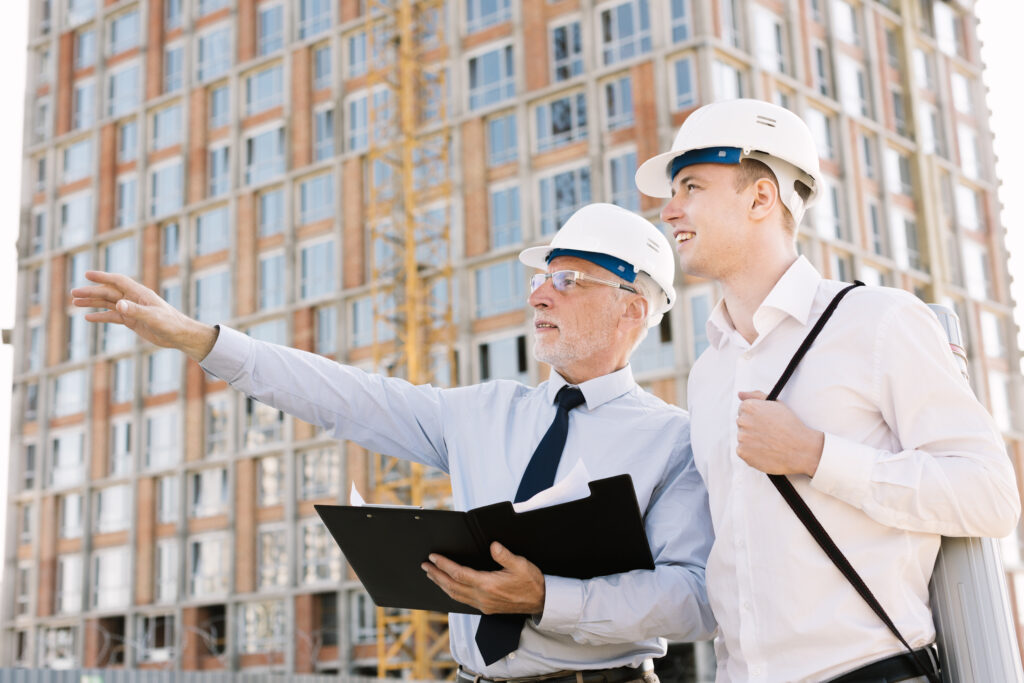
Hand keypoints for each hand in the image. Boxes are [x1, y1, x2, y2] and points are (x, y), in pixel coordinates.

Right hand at [70, 270, 218, 361]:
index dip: (103, 277)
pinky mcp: (132, 320)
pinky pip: (113, 316)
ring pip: (108, 303)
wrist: (180, 335)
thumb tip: (118, 304)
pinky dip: (101, 316)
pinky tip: (88, 318)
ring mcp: (132, 309)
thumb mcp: (152, 317)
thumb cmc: (170, 324)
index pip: (118, 281)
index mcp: (140, 293)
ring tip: (75, 303)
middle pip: (108, 292)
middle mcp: (134, 299)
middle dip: (91, 292)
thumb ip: (135, 311)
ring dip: (93, 302)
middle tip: (73, 293)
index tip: (87, 274)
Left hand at [422, 542, 545, 614]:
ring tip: (432, 575)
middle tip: (425, 566)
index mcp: (488, 585)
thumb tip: (492, 545)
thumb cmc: (532, 582)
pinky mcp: (486, 609)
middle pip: (452, 586)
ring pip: (455, 595)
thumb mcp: (520, 564)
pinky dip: (452, 592)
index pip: (458, 574)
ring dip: (441, 584)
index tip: (433, 557)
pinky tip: (449, 587)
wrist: (541, 601)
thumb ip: (504, 555)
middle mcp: (482, 597)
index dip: (443, 565)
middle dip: (436, 575)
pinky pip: (463, 601)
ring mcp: (483, 605)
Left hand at [736, 391, 823, 476]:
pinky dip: (751, 453)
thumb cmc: (790, 426)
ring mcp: (741, 437)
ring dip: (752, 441)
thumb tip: (740, 394)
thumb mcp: (776, 404)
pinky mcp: (742, 452)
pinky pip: (743, 451)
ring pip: (743, 438)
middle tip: (768, 434)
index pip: (742, 410)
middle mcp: (742, 421)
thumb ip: (756, 396)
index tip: (764, 422)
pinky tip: (765, 452)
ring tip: (769, 443)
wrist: (800, 449)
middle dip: (752, 428)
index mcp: (749, 407)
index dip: (755, 417)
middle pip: (742, 424)